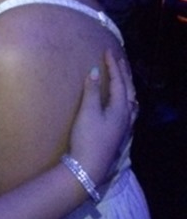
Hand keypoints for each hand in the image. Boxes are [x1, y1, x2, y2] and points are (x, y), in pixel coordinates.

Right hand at [68, 50, 132, 186]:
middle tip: (119, 59)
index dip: (113, 66)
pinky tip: (125, 105)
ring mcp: (124, 126)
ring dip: (127, 87)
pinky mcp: (119, 134)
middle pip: (128, 89)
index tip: (107, 51)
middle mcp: (126, 115)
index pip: (118, 81)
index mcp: (120, 108)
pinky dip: (127, 101)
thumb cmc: (87, 138)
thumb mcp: (87, 112)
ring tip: (124, 78)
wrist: (89, 166)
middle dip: (124, 73)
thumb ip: (91, 91)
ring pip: (131, 101)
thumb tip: (94, 71)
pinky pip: (129, 111)